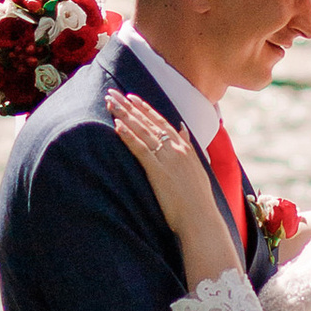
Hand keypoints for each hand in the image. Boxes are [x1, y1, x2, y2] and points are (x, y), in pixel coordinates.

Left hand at [105, 90, 221, 254]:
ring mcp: (168, 159)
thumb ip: (188, 146)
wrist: (201, 219)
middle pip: (148, 121)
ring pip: (142, 131)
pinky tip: (117, 125)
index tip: (131, 96)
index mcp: (185, 147)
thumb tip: (182, 129)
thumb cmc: (198, 200)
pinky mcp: (158, 171)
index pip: (161, 121)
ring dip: (124, 114)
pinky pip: (140, 149)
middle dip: (129, 105)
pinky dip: (128, 136)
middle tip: (112, 92)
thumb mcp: (197, 168)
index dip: (144, 108)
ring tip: (109, 102)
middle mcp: (176, 148)